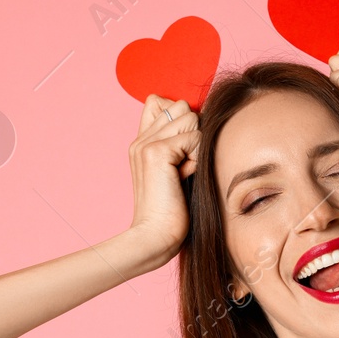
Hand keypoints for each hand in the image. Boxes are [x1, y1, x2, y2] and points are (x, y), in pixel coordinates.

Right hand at [124, 94, 200, 266]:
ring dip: (196, 147)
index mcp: (142, 142)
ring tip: (184, 173)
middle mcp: (140, 138)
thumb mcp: (179, 171)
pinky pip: (195, 137)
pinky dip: (197, 158)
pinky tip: (184, 178)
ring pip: (190, 118)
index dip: (182, 119)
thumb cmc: (174, 211)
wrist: (157, 236)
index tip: (182, 153)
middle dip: (193, 136)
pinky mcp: (156, 151)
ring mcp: (145, 143)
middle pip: (182, 107)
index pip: (161, 101)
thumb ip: (182, 144)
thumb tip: (198, 118)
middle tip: (184, 167)